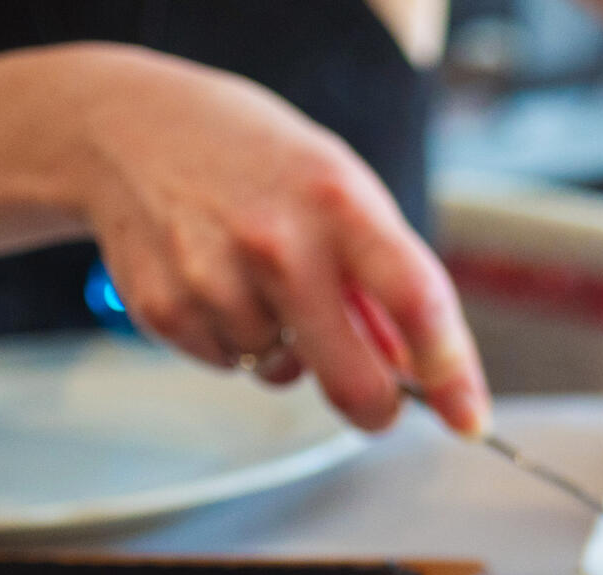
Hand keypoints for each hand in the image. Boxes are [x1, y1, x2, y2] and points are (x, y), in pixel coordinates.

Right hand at [70, 46, 486, 433]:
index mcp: (341, 206)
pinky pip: (229, 366)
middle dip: (377, 407)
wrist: (132, 127)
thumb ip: (386, 282)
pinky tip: (220, 285)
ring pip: (285, 375)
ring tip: (263, 283)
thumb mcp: (344, 195)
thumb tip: (418, 370)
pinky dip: (235, 342)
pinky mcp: (165, 309)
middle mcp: (280, 244)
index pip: (416, 300)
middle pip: (354, 380)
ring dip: (290, 353)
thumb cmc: (261, 165)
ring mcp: (216, 279)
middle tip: (380, 400)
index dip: (452, 372)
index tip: (470, 419)